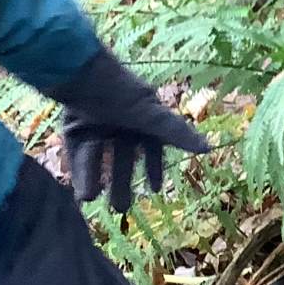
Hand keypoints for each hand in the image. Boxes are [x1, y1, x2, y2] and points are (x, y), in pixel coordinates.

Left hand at [47, 49, 209, 211]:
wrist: (79, 75)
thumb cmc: (121, 93)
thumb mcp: (151, 116)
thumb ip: (177, 134)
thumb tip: (209, 148)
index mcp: (142, 116)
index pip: (152, 146)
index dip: (153, 167)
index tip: (155, 190)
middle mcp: (120, 121)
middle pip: (122, 158)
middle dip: (122, 182)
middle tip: (121, 209)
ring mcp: (95, 125)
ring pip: (99, 158)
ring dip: (98, 178)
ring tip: (95, 201)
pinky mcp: (73, 129)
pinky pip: (78, 155)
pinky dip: (80, 172)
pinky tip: (82, 192)